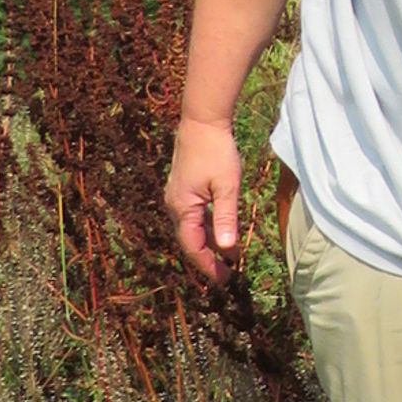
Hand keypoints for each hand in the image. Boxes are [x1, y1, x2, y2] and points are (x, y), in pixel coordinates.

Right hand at [166, 116, 243, 282]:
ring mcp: (176, 197)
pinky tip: (219, 230)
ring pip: (190, 229)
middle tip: (228, 273)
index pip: (193, 247)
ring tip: (227, 255)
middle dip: (208, 258)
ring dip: (207, 243)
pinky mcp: (181, 189)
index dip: (208, 265)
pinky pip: (192, 216)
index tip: (224, 280)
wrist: (201, 121)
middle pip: (189, 240)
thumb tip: (227, 248)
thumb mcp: (226, 186)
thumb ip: (225, 218)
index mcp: (182, 208)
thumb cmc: (216, 151)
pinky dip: (205, 227)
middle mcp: (174, 205)